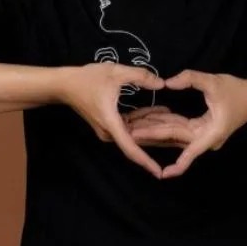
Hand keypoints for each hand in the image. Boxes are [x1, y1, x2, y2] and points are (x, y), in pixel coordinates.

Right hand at [58, 63, 165, 178]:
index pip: (131, 148)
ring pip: (136, 133)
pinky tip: (160, 111)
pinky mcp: (109, 125)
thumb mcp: (116, 72)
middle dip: (160, 137)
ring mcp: (109, 130)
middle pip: (138, 141)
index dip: (146, 161)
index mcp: (111, 124)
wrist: (64, 85)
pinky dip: (144, 120)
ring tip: (175, 118)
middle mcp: (110, 132)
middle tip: (182, 135)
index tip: (160, 172)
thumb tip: (162, 84)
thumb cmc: (87, 79)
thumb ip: (140, 77)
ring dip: (153, 126)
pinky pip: (131, 126)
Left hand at [123, 70, 246, 178]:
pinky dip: (165, 124)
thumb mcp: (214, 82)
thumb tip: (167, 83)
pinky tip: (148, 120)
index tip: (162, 174)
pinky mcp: (201, 129)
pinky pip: (179, 129)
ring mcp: (203, 135)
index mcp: (211, 133)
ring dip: (155, 131)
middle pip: (174, 139)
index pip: (190, 151)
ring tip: (132, 128)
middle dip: (152, 135)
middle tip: (129, 132)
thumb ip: (190, 79)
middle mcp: (206, 138)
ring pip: (174, 135)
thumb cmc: (238, 91)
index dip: (177, 165)